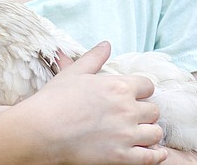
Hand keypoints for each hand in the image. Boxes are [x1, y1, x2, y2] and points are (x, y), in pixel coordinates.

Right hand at [0, 42, 166, 164]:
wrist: (40, 131)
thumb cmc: (54, 100)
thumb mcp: (74, 73)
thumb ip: (94, 57)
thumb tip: (107, 44)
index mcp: (118, 86)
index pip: (148, 86)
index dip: (141, 91)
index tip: (134, 97)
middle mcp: (127, 109)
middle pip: (154, 110)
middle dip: (145, 112)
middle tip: (132, 116)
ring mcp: (126, 135)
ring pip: (155, 133)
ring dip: (149, 133)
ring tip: (139, 134)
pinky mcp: (121, 157)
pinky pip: (152, 157)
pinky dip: (156, 155)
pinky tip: (154, 152)